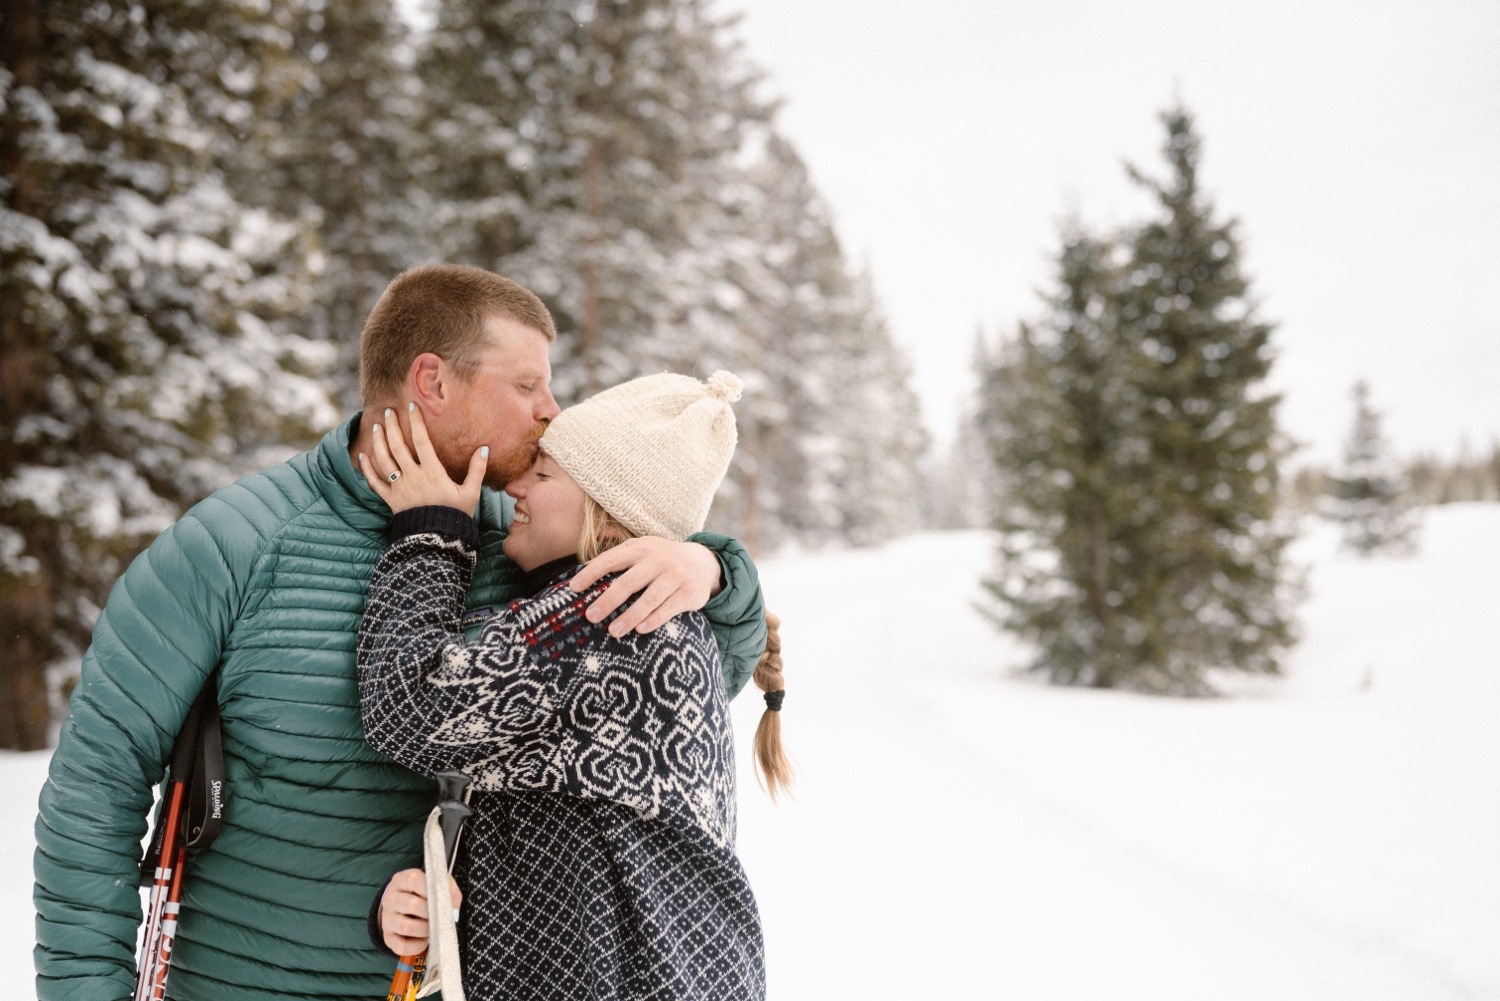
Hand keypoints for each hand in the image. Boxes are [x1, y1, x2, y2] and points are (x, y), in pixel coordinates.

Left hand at [358, 405, 486, 514]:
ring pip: (384, 460)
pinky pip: (374, 482)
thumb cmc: (455, 516)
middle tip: (389, 411)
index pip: (421, 440)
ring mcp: (399, 488)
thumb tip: (484, 449)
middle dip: (392, 426)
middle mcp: (412, 476)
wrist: (436, 541)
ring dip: (379, 442)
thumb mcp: (471, 493)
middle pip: (398, 446)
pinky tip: (362, 456)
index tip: (412, 406)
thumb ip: (477, 470)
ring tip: (377, 427)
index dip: (416, 422)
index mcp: (432, 472)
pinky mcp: (390, 500)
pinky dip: (366, 469)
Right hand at [379, 868, 463, 955]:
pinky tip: (425, 941)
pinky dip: (417, 946)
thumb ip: (449, 892)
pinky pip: (402, 946)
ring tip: (434, 928)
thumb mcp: (437, 884)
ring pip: (406, 927)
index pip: (414, 880)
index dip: (431, 890)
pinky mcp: (388, 937)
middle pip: (411, 905)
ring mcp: (387, 918)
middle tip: (441, 917)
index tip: (442, 898)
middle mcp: (391, 898)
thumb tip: (453, 911)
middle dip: (431, 913)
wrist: (401, 905)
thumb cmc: (424, 893)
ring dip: (425, 930)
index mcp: (402, 880)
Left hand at [570, 537, 722, 636]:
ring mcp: (675, 576)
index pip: (611, 559)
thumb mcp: (642, 551)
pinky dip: (654, 619)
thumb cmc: (661, 561)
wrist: (704, 562)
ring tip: (613, 632)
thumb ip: (617, 559)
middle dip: (608, 600)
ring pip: (649, 599)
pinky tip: (640, 630)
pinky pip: (669, 608)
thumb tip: (580, 575)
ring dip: (629, 617)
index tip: (573, 588)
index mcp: (640, 548)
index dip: (592, 573)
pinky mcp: (689, 593)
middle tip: (590, 616)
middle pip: (629, 582)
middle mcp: (658, 560)